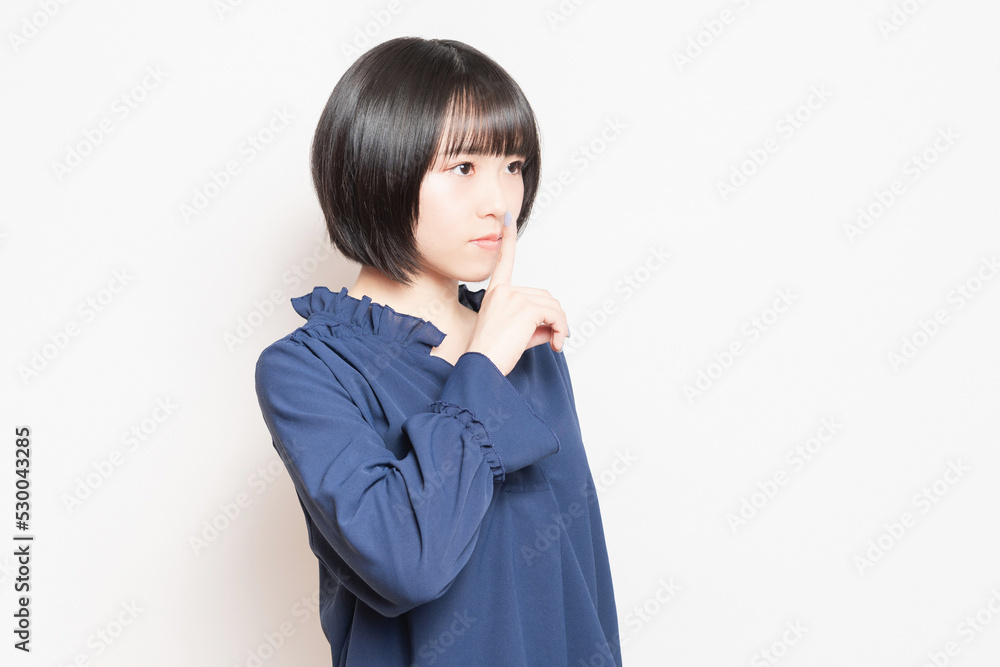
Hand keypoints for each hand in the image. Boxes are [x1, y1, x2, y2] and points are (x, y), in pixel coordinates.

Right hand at [465, 211, 568, 375]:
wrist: (481, 368)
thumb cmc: (491, 357)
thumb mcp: (514, 335)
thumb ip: (534, 324)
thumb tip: (555, 326)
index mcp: (495, 293)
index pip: (503, 260)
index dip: (507, 238)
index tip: (507, 217)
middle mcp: (503, 290)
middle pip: (545, 296)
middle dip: (553, 318)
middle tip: (551, 339)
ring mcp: (514, 296)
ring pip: (553, 306)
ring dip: (559, 326)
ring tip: (552, 344)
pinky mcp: (525, 307)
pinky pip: (556, 315)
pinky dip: (561, 330)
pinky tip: (554, 344)